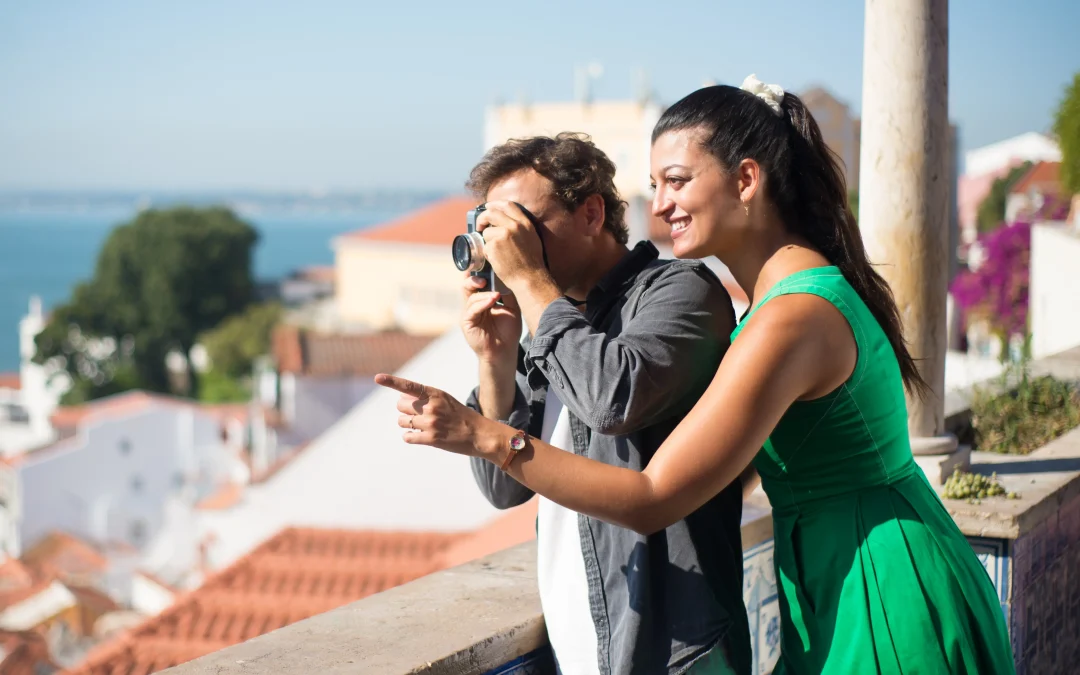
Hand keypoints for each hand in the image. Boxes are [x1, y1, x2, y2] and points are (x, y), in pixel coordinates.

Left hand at [374, 373, 501, 458]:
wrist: (480, 434)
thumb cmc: (461, 416)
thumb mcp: (445, 400)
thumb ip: (425, 397)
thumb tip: (401, 397)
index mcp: (435, 394)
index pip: (409, 386)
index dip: (391, 381)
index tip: (377, 378)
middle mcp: (431, 407)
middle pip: (400, 405)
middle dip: (405, 410)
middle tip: (417, 415)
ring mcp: (431, 423)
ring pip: (402, 422)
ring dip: (408, 424)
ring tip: (421, 426)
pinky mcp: (432, 439)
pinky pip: (408, 437)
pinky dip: (410, 437)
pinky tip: (419, 436)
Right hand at [460, 272, 520, 366]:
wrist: (504, 351)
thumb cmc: (508, 331)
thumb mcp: (511, 308)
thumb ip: (508, 293)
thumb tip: (509, 275)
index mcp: (482, 299)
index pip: (477, 282)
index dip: (480, 272)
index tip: (488, 263)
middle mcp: (473, 305)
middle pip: (468, 285)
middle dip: (475, 277)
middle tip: (486, 276)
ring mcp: (469, 313)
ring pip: (470, 296)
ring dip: (484, 292)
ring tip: (496, 294)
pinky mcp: (467, 323)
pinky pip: (472, 309)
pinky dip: (482, 303)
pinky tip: (492, 300)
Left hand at [476, 201, 551, 290]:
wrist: (529, 278)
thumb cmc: (531, 263)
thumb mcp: (531, 238)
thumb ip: (520, 228)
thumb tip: (505, 222)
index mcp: (525, 223)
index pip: (508, 205)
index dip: (495, 204)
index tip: (488, 207)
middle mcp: (514, 225)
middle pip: (492, 213)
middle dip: (482, 218)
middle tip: (479, 226)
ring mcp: (504, 234)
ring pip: (486, 232)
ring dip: (488, 242)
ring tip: (497, 254)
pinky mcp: (494, 245)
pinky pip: (485, 246)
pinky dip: (488, 254)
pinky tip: (498, 261)